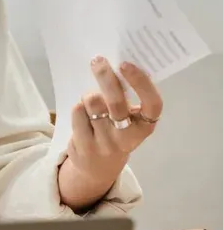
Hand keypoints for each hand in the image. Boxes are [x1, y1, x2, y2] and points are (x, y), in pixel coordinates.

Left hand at [65, 58, 162, 196]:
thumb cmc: (117, 134)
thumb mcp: (129, 121)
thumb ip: (128, 98)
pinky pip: (78, 112)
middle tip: (98, 61)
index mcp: (144, 127)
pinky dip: (79, 106)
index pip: (152, 105)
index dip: (142, 83)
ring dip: (90, 94)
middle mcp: (127, 137)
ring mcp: (105, 143)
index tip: (126, 64)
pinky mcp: (84, 145)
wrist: (98, 168)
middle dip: (105, 77)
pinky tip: (83, 112)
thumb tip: (113, 65)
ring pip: (93, 104)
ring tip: (91, 97)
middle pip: (116, 103)